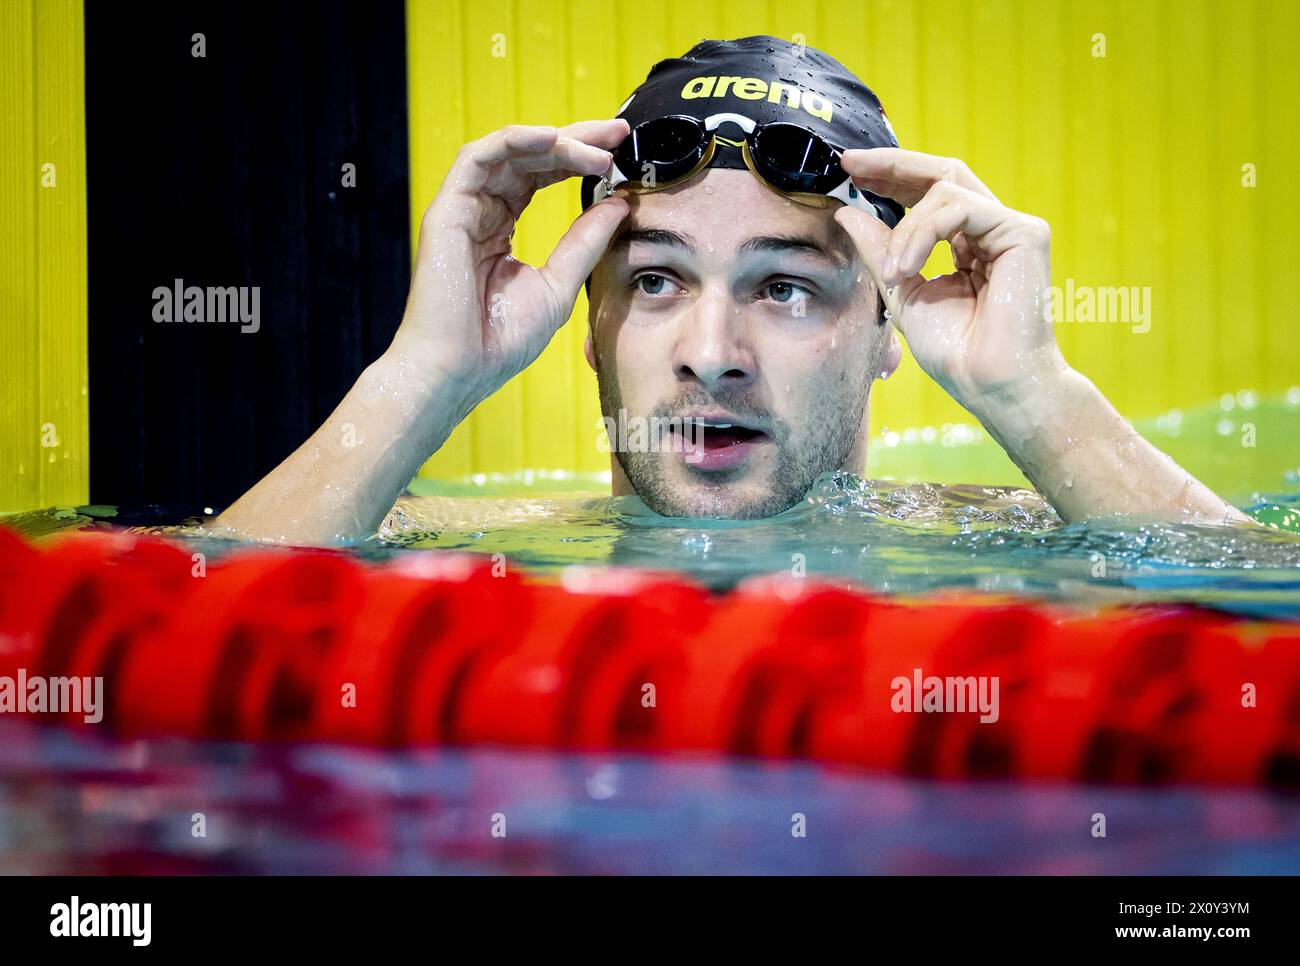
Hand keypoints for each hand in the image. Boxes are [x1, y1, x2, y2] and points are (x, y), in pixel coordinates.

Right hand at [392, 119, 629, 407]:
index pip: (542, 177)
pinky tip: (551, 139)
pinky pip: (478, 158)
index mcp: (502, 229)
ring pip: (509, 152)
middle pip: (529, 158)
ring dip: (555, 142)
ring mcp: (463, 209)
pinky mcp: (448, 210)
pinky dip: (514, 141)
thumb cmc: (500, 340)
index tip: (620, 153)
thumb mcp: (559, 285)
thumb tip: (620, 204)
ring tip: (597, 148)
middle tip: (616, 134)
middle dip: (576, 140)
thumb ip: (585, 242)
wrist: (459, 369)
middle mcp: (482, 212)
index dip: (579, 160)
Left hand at [834, 148, 1066, 415]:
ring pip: (944, 191)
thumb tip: (846, 213)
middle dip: (893, 167)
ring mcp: (1010, 228)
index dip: (891, 178)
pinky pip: (960, 209)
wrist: (991, 384)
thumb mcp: (902, 292)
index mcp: (967, 245)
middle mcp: (991, 231)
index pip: (929, 194)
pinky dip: (924, 234)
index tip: (849, 170)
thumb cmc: (956, 352)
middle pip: (942, 173)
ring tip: (893, 271)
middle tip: (851, 165)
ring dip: (905, 229)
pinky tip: (909, 267)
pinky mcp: (1023, 233)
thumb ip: (879, 252)